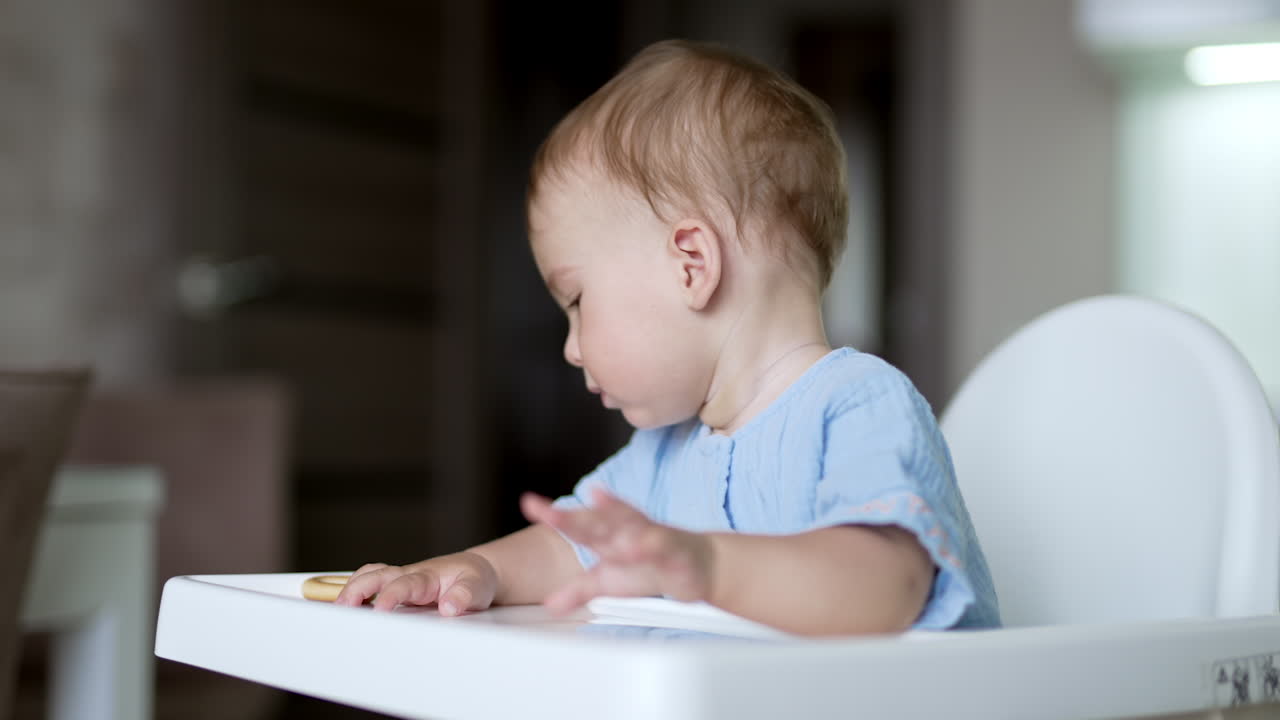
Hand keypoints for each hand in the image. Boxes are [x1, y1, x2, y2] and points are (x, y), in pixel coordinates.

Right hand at [332, 551, 497, 614]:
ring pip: (368, 576)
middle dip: (357, 589)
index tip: (380, 609)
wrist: (476, 571)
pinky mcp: (395, 588)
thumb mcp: (478, 587)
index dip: (390, 596)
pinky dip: (353, 591)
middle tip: (343, 608)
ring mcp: (399, 580)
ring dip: (350, 588)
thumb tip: (449, 606)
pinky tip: (342, 608)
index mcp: (427, 576)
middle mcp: (408, 575)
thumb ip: (464, 596)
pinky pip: (370, 583)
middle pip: (375, 575)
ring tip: (335, 609)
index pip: (404, 584)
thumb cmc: (474, 579)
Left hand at [520, 487, 714, 612]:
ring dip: (615, 519)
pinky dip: (651, 545)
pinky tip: (640, 546)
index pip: (577, 524)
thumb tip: (550, 604)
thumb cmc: (649, 569)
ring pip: (631, 527)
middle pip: (597, 522)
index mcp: (608, 537)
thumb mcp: (609, 582)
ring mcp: (651, 538)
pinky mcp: (675, 551)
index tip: (529, 504)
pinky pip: (661, 547)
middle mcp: (627, 532)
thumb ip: (579, 590)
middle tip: (550, 512)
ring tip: (597, 512)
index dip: (554, 516)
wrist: (698, 565)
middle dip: (574, 517)